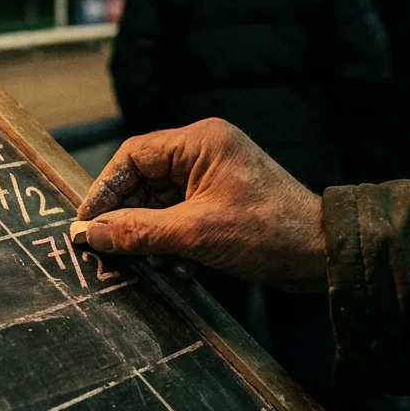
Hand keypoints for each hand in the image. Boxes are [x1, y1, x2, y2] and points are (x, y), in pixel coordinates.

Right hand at [74, 118, 326, 293]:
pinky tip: (180, 268)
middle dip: (130, 219)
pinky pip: (179, 217)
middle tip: (112, 250)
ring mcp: (214, 178)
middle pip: (144, 180)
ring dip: (152, 236)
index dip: (105, 189)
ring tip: (156, 263)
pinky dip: (172, 242)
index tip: (87, 223)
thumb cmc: (268, 233)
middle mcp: (204, 153)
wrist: (322, 255)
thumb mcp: (194, 234)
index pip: (133, 156)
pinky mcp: (221, 203)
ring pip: (160, 203)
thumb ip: (137, 231)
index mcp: (199, 142)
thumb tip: (90, 234)